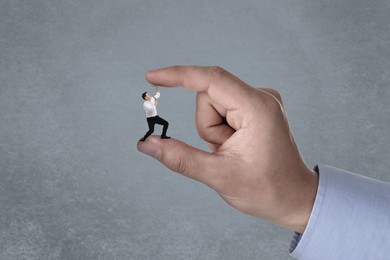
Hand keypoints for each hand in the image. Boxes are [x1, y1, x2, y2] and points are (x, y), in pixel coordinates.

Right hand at [137, 66, 317, 232]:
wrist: (294, 197)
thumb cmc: (266, 189)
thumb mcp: (219, 176)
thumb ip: (180, 158)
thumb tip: (147, 143)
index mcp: (257, 108)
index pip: (210, 80)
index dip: (178, 76)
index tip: (152, 76)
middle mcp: (261, 97)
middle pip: (208, 98)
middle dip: (207, 127)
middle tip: (222, 151)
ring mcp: (259, 101)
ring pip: (212, 105)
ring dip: (213, 131)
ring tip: (231, 151)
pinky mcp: (255, 108)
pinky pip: (222, 110)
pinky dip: (220, 129)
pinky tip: (235, 146)